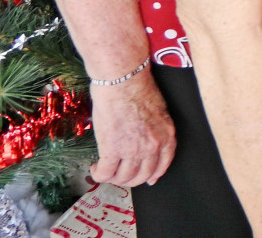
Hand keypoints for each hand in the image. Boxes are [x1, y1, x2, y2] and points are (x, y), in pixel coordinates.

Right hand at [88, 71, 175, 188]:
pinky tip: (95, 167)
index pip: (163, 164)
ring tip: (105, 169)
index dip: (154, 175)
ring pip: (123, 178)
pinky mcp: (112, 150)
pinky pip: (105, 174)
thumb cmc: (138, 90)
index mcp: (166, 135)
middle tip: (120, 174)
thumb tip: (148, 145)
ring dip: (113, 178)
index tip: (149, 180)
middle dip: (130, 179)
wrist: (123, 81)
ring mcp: (133, 150)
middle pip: (142, 176)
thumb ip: (156, 131)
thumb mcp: (159, 112)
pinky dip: (98, 174)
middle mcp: (153, 146)